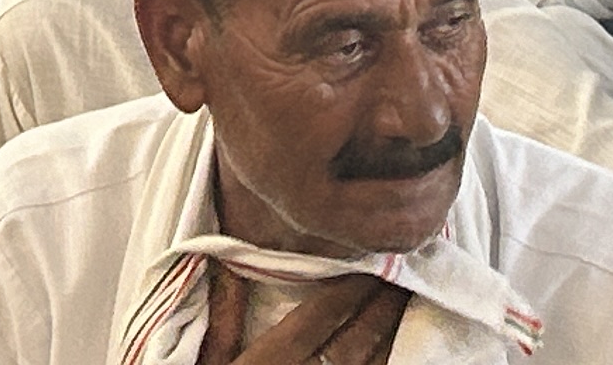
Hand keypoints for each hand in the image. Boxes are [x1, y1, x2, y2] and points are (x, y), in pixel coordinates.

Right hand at [204, 267, 401, 364]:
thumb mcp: (206, 364)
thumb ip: (221, 319)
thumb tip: (229, 265)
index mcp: (273, 363)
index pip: (322, 316)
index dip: (351, 287)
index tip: (371, 259)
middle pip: (356, 338)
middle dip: (382, 302)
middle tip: (402, 269)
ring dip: (391, 331)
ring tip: (405, 300)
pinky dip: (387, 363)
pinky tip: (393, 347)